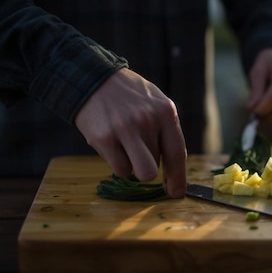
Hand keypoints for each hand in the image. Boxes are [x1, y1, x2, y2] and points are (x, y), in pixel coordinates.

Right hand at [74, 68, 186, 197]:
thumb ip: (166, 132)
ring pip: (138, 173)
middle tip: (139, 153)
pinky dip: (117, 162)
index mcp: (165, 112)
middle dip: (148, 167)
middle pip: (153, 169)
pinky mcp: (104, 138)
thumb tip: (173, 174)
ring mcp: (125, 130)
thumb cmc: (129, 97)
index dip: (178, 178)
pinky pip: (119, 170)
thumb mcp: (155, 104)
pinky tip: (112, 143)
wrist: (93, 79)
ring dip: (132, 165)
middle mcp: (147, 121)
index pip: (177, 153)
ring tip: (125, 145)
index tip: (176, 193)